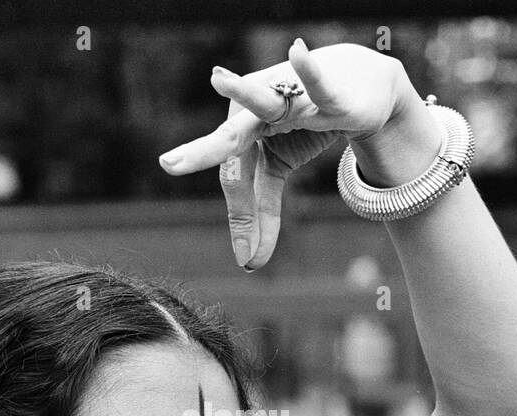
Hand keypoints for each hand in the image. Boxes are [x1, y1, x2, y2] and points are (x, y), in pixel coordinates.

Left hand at [158, 39, 417, 270]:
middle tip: (170, 164)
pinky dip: (307, 68)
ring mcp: (282, 97)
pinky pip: (313, 79)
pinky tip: (297, 50)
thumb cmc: (301, 127)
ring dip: (241, 92)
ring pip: (260, 101)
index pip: (238, 183)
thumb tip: (249, 264)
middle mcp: (253, 115)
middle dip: (203, 151)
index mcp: (240, 138)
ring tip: (219, 80)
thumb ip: (260, 216)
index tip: (249, 262)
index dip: (244, 222)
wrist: (346, 89)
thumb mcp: (277, 172)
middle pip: (231, 141)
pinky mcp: (317, 89)